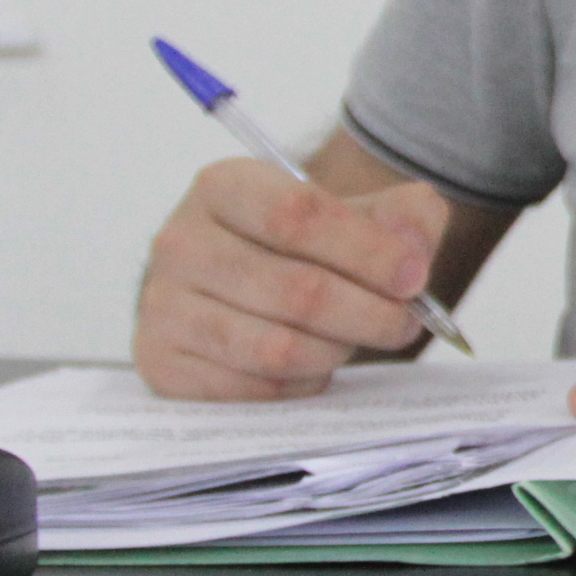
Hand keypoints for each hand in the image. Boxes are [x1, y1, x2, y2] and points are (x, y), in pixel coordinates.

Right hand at [134, 158, 451, 400]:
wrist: (245, 279)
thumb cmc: (309, 244)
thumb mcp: (360, 210)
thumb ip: (405, 215)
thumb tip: (411, 252)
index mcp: (225, 187)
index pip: (297, 216)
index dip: (365, 251)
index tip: (413, 277)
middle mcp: (180, 241)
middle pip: (295, 290)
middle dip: (368, 314)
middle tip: (404, 323)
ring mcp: (162, 306)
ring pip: (275, 347)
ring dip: (336, 350)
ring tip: (356, 339)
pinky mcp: (161, 363)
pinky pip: (253, 388)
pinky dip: (301, 383)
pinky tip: (315, 365)